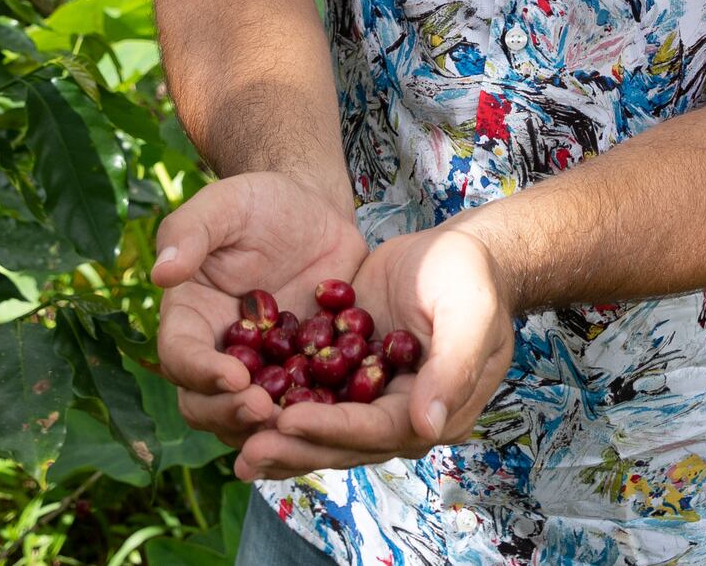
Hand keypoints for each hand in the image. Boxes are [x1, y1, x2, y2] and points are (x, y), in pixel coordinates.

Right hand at [151, 172, 365, 451]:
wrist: (315, 212)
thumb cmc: (260, 203)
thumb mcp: (225, 205)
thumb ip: (190, 232)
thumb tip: (161, 273)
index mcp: (189, 317)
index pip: (180, 357)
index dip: (201, 373)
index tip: (235, 377)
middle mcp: (217, 354)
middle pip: (205, 405)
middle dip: (231, 414)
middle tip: (268, 409)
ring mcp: (260, 372)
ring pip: (249, 422)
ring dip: (269, 430)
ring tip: (300, 422)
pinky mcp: (302, 378)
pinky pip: (303, 412)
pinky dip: (315, 422)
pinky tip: (338, 418)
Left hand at [231, 221, 516, 480]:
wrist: (454, 251)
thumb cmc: (469, 276)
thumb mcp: (468, 313)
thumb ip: (452, 369)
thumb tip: (426, 427)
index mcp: (436, 412)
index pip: (377, 430)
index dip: (332, 429)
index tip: (287, 421)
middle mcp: (403, 417)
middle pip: (344, 441)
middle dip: (295, 448)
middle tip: (246, 454)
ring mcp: (374, 397)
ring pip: (322, 426)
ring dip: (281, 438)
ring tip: (236, 450)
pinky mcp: (350, 373)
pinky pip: (312, 394)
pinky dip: (280, 402)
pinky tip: (239, 406)